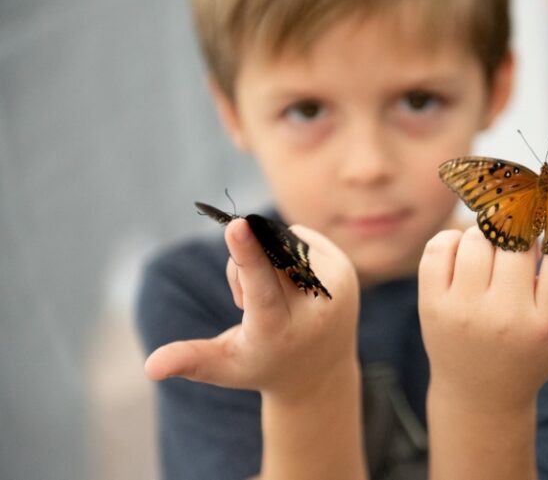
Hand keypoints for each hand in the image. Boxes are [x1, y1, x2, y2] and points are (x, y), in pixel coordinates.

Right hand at [144, 218, 359, 398]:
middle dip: (244, 265)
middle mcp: (317, 309)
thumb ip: (190, 360)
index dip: (247, 256)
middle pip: (264, 256)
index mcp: (280, 332)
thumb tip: (150, 368)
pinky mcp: (346, 268)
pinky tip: (291, 282)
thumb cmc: (263, 364)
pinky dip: (284, 251)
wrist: (321, 371)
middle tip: (245, 300)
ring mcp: (338, 287)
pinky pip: (298, 237)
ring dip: (265, 258)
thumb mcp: (225, 366)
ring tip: (272, 295)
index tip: (236, 225)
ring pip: (280, 242)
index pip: (261, 288)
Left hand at [418, 222, 547, 411]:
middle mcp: (506, 318)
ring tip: (494, 251)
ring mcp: (465, 312)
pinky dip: (452, 240)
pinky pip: (441, 246)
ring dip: (486, 233)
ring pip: (476, 236)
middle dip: (520, 226)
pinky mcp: (433, 306)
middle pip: (516, 237)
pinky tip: (465, 256)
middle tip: (521, 232)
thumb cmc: (535, 355)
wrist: (478, 393)